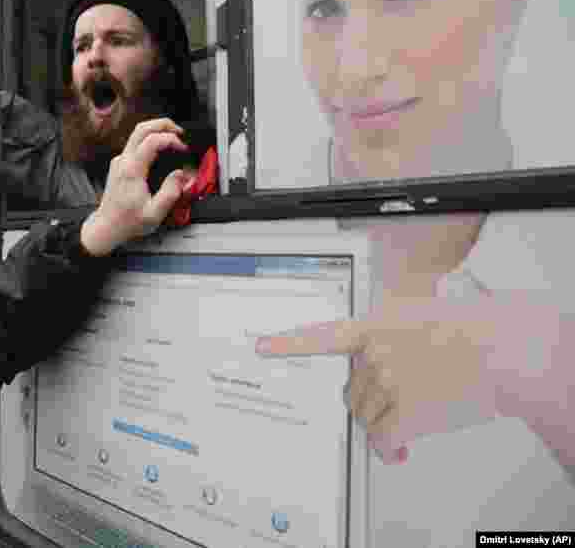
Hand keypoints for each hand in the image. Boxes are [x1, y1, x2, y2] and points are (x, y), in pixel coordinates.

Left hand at [81, 118, 194, 255]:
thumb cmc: (127, 222)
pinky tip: (161, 150)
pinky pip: (135, 144)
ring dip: (156, 130)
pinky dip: (150, 140)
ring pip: (137, 133)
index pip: (152, 141)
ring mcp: (120, 161)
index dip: (171, 140)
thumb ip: (171, 192)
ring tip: (173, 138)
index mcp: (132, 170)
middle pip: (142, 129)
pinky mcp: (120, 164)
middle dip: (163, 125)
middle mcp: (123, 161)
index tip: (182, 148)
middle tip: (179, 132)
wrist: (106, 226)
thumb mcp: (154, 213)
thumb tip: (180, 175)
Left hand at [255, 295, 521, 463]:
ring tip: (415, 411)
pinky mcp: (403, 412)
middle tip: (402, 395)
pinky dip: (389, 447)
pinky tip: (400, 448)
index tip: (261, 345)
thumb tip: (379, 371)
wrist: (503, 349)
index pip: (320, 335)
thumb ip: (390, 339)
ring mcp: (385, 382)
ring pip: (365, 415)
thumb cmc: (472, 330)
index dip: (287, 343)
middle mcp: (372, 353)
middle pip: (352, 389)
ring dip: (383, 421)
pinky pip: (381, 438)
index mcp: (373, 325)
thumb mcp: (419, 317)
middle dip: (371, 398)